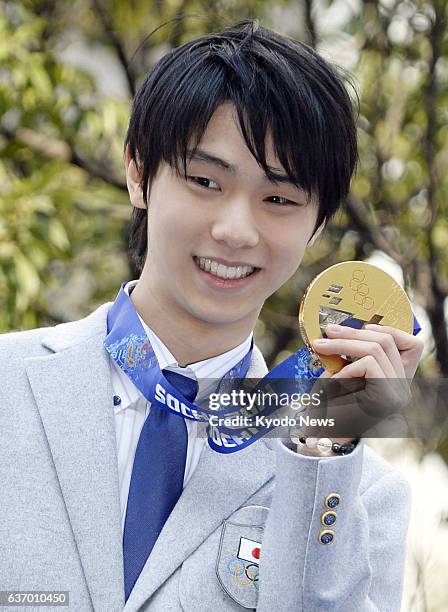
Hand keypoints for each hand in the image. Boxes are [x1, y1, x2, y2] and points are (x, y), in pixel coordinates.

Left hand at [302, 323, 423, 443]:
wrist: (321, 436)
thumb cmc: (328, 404)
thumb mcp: (342, 371)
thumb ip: (352, 352)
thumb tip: (344, 326)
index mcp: (397, 380)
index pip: (412, 345)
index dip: (390, 329)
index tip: (362, 325)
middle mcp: (402, 387)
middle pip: (387, 341)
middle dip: (353, 332)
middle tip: (327, 331)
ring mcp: (397, 393)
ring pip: (377, 349)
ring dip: (344, 344)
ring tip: (320, 347)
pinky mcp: (387, 397)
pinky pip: (369, 364)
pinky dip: (347, 367)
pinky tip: (333, 381)